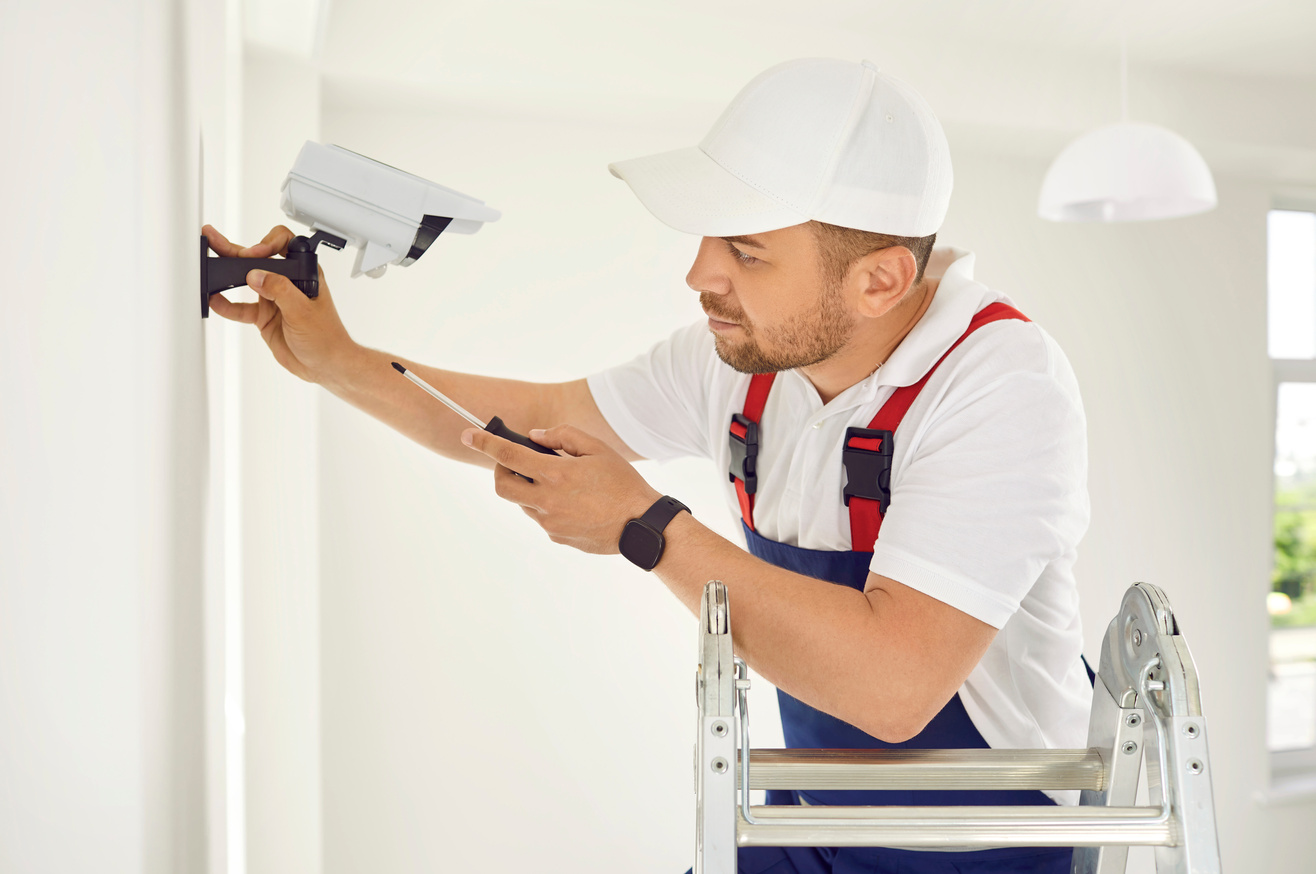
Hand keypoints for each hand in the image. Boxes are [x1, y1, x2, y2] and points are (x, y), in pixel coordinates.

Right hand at [202, 224, 355, 383]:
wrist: (324, 366)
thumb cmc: (327, 338)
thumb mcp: (303, 311)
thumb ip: (280, 291)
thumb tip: (256, 274)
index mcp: (304, 273)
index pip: (285, 244)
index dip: (266, 243)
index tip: (252, 254)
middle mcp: (287, 282)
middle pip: (259, 259)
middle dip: (237, 250)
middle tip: (216, 242)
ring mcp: (274, 299)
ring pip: (246, 281)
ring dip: (227, 274)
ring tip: (210, 265)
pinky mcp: (264, 316)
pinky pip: (241, 308)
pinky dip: (227, 305)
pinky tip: (215, 300)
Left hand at [461, 424, 661, 553]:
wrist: (640, 525)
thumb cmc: (622, 483)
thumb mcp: (597, 448)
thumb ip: (562, 436)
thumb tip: (534, 436)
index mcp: (556, 474)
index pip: (508, 456)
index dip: (485, 443)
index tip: (468, 435)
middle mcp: (547, 500)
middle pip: (503, 486)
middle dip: (501, 471)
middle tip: (516, 462)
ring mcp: (550, 522)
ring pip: (522, 503)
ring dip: (529, 489)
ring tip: (560, 483)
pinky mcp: (557, 537)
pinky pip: (541, 518)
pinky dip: (546, 505)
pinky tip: (574, 503)